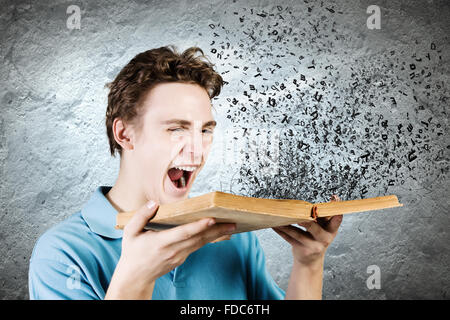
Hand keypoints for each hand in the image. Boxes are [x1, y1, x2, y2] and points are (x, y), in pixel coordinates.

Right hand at [105, 200, 235, 298]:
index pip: (183, 233)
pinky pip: (197, 246)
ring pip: (200, 243)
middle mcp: (173, 250)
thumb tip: (153, 203)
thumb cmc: (133, 252)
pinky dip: (208, 239)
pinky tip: (219, 232)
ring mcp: (179, 256)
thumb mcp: (130, 232)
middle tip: (232, 222)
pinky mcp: (182, 258)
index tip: (211, 219)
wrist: (135, 277)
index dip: (198, 226)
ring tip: (231, 226)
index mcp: (161, 243)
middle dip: (216, 230)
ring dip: (217, 235)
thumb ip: (141, 216)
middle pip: (198, 239)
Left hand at [272, 195, 342, 267]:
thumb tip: (327, 199)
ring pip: (297, 233)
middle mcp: (324, 239)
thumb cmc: (317, 238)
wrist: (311, 261)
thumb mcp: (325, 229)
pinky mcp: (302, 250)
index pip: (336, 220)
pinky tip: (275, 225)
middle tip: (300, 216)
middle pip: (314, 228)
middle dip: (306, 222)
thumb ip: (324, 217)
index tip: (333, 199)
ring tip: (278, 217)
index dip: (335, 210)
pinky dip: (281, 231)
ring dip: (286, 225)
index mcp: (332, 230)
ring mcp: (313, 246)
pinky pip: (289, 239)